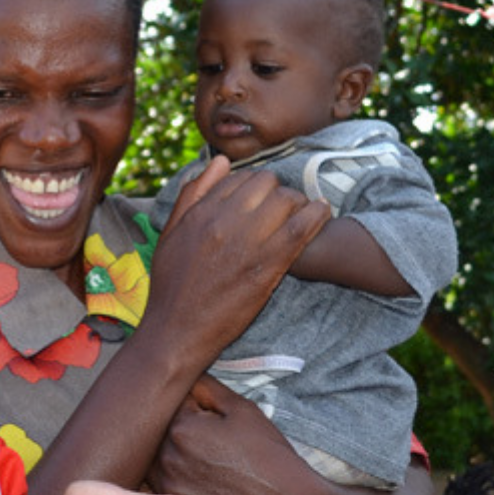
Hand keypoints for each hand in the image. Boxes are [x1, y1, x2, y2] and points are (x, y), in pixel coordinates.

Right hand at [144, 159, 328, 362]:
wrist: (176, 332)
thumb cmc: (171, 286)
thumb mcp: (170, 234)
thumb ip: (193, 194)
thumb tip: (220, 163)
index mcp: (201, 211)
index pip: (239, 176)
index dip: (254, 184)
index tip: (262, 197)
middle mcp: (224, 221)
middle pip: (266, 182)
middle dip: (277, 191)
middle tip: (282, 208)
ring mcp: (247, 243)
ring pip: (286, 200)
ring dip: (298, 203)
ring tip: (302, 214)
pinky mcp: (267, 268)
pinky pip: (300, 229)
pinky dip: (316, 216)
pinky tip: (322, 213)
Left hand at [144, 377, 330, 494]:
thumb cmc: (268, 456)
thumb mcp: (242, 410)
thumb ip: (206, 388)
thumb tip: (185, 378)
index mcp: (180, 428)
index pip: (170, 405)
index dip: (191, 407)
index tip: (209, 417)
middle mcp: (166, 459)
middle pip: (157, 434)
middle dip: (178, 431)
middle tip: (211, 443)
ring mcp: (168, 489)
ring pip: (156, 461)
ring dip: (172, 457)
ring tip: (208, 463)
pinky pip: (163, 489)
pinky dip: (175, 483)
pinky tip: (203, 484)